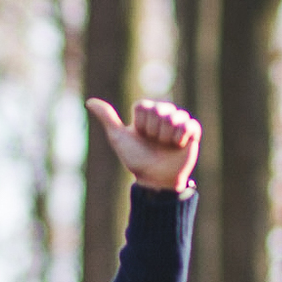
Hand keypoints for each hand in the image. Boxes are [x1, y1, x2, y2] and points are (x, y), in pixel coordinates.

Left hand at [86, 98, 200, 191]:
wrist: (155, 180)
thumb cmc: (136, 159)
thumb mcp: (119, 138)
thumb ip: (108, 118)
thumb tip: (89, 101)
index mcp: (147, 114)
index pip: (143, 106)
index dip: (140, 123)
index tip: (140, 135)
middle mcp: (163, 115)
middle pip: (160, 110)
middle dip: (154, 130)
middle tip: (154, 142)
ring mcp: (178, 123)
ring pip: (176, 116)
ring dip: (167, 135)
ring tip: (166, 145)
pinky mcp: (192, 133)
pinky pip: (190, 125)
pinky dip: (182, 137)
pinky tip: (178, 145)